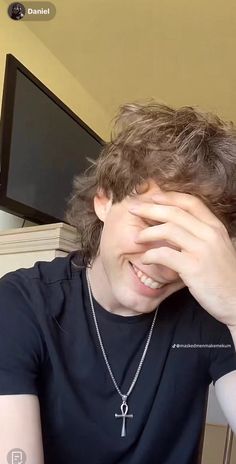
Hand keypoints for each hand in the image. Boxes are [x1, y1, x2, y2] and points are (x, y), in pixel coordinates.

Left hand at [129, 191, 235, 328]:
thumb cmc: (224, 277)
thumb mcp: (217, 249)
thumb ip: (202, 235)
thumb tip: (177, 227)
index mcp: (216, 227)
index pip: (190, 202)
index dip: (169, 197)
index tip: (152, 197)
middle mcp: (210, 234)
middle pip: (175, 212)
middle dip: (150, 209)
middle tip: (133, 210)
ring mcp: (202, 250)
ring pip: (168, 230)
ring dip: (148, 232)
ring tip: (137, 238)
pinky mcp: (193, 268)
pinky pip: (165, 254)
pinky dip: (150, 255)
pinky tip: (145, 259)